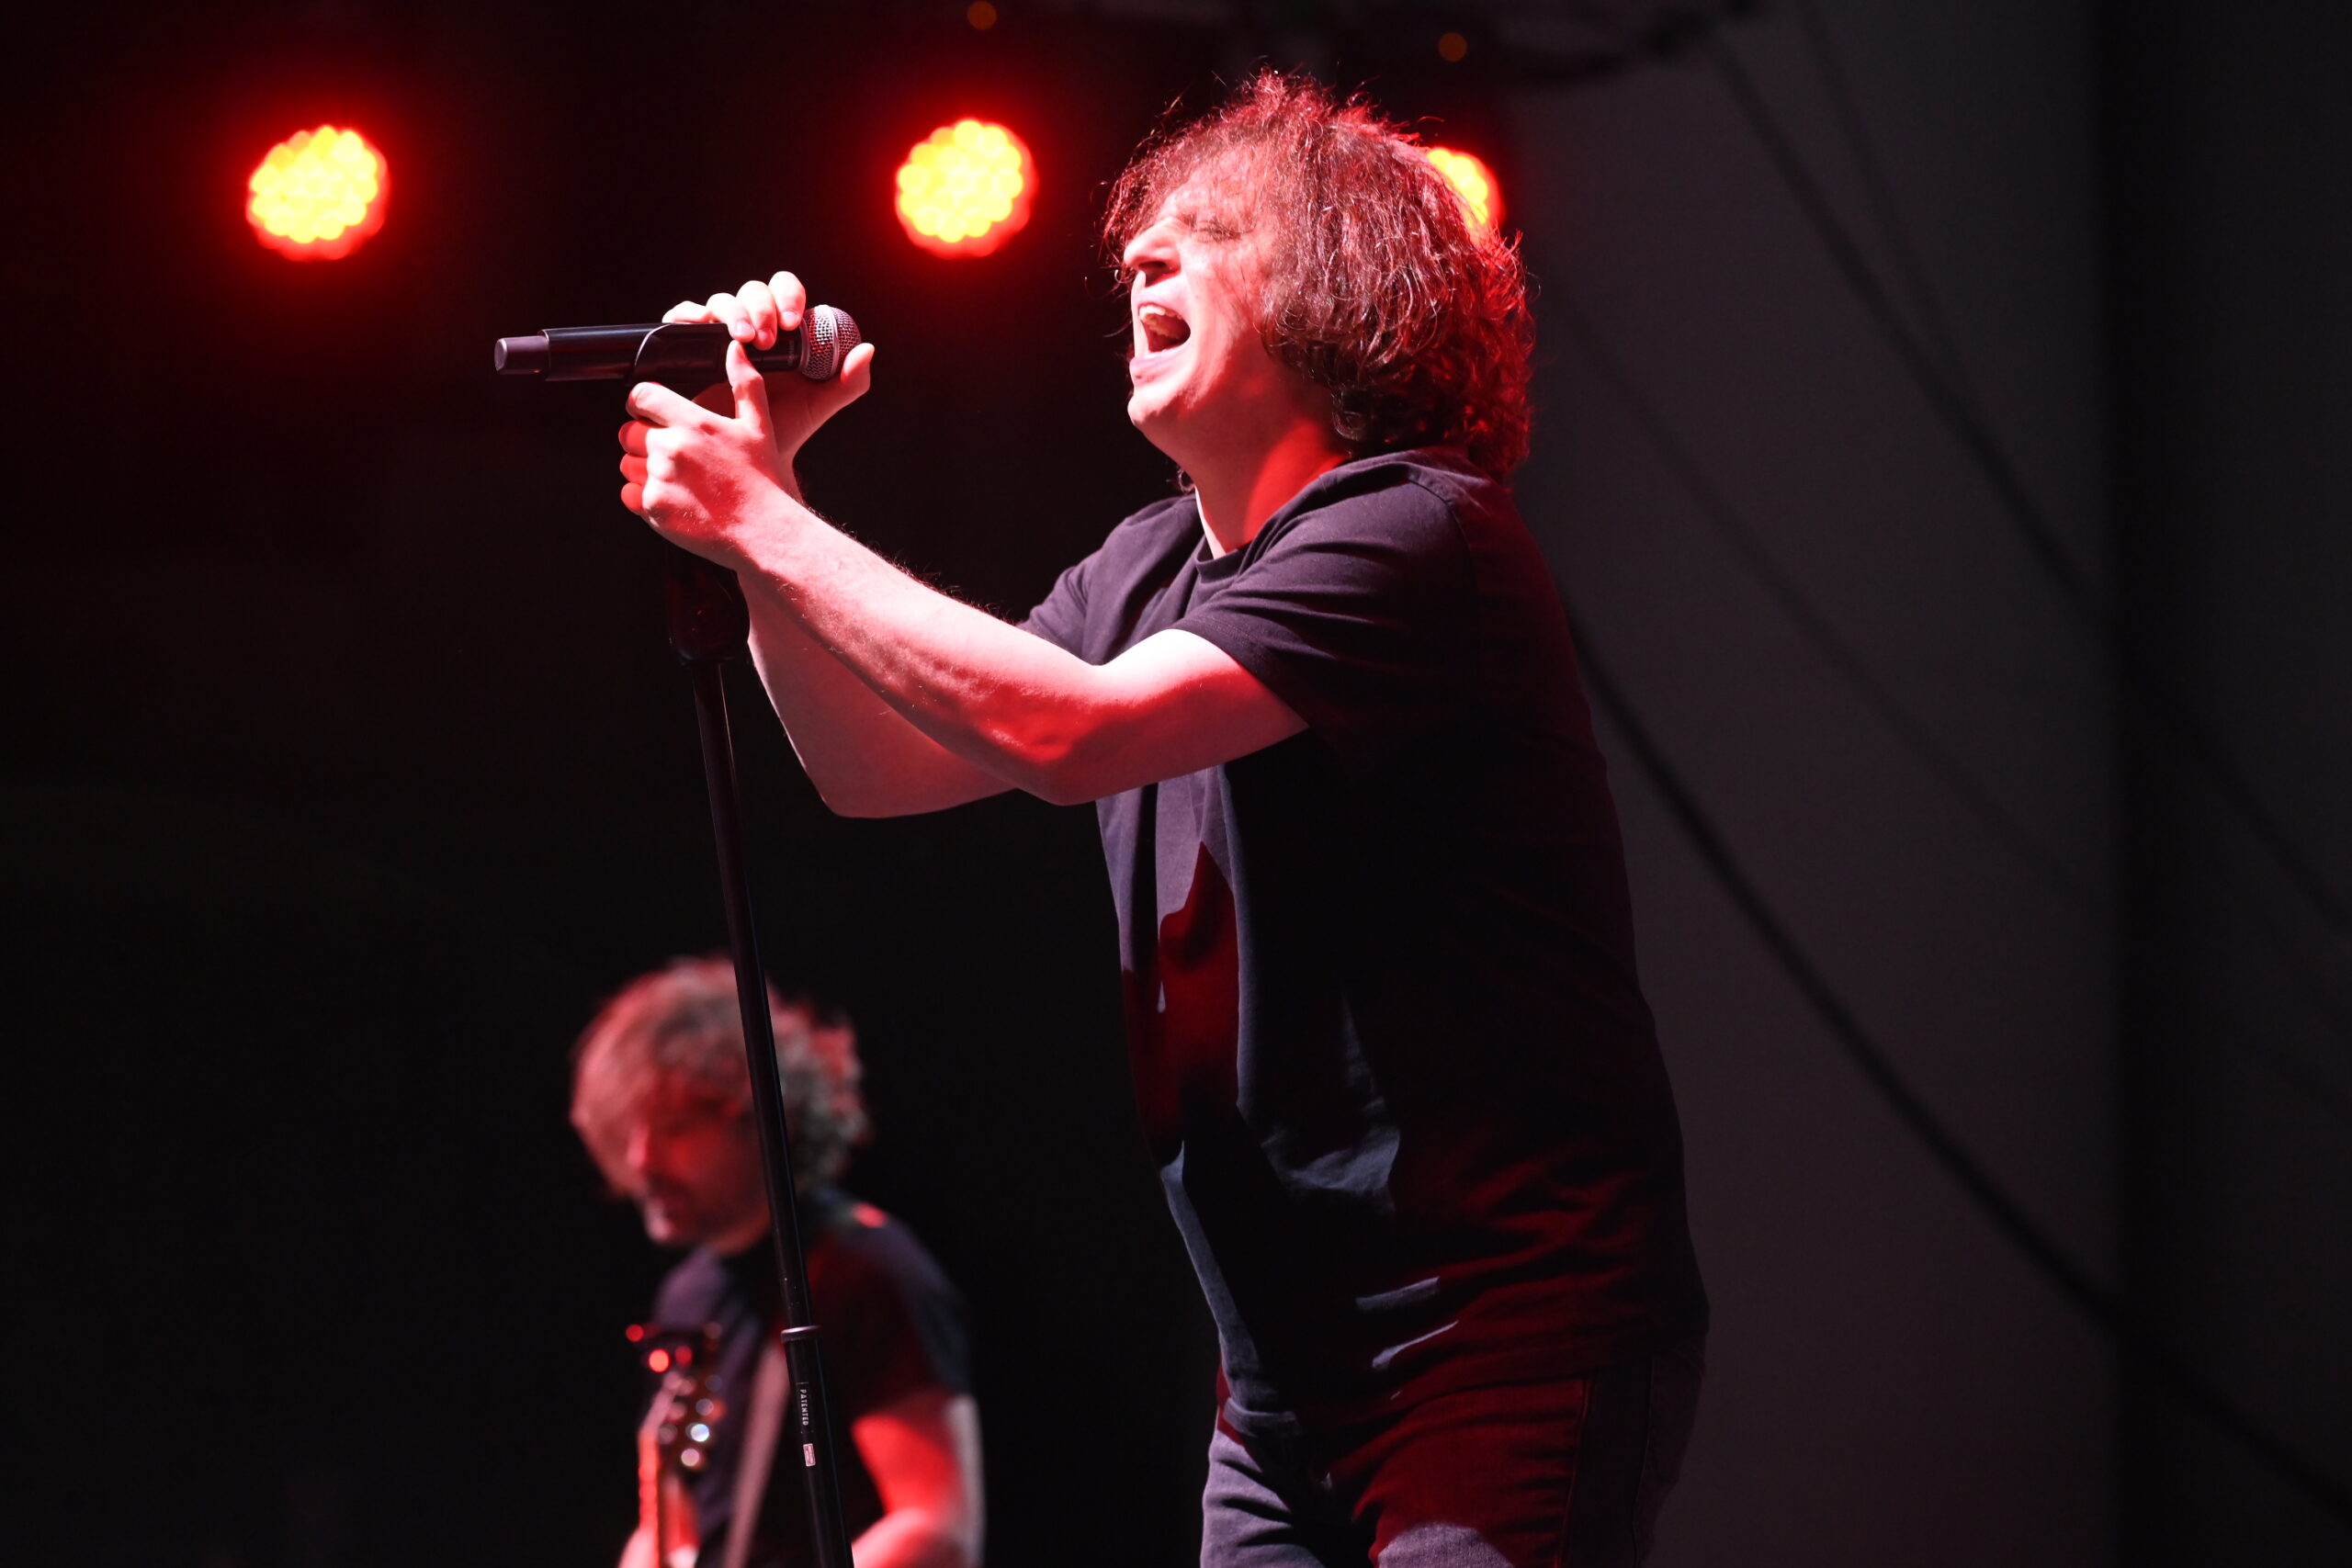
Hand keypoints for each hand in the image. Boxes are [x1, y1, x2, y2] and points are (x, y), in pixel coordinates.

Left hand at [619, 341, 794, 564]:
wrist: (765, 532)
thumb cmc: (765, 481)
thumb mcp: (759, 427)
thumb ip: (744, 384)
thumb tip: (734, 349)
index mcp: (693, 421)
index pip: (641, 396)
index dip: (641, 402)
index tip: (648, 413)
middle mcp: (671, 447)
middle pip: (629, 432)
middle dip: (643, 440)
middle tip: (671, 457)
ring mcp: (660, 479)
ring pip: (627, 464)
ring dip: (642, 470)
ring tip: (676, 482)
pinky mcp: (653, 508)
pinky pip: (629, 495)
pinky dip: (643, 498)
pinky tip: (673, 500)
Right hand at [661, 271, 875, 466]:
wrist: (746, 458)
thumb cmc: (783, 428)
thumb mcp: (819, 406)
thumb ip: (849, 382)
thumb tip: (866, 349)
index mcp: (783, 331)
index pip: (785, 291)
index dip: (788, 296)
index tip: (792, 323)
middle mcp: (752, 327)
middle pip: (752, 292)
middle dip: (760, 308)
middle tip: (765, 339)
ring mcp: (720, 336)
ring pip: (721, 301)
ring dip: (732, 312)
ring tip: (742, 340)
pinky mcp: (692, 347)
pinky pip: (684, 317)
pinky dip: (687, 314)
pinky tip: (697, 326)